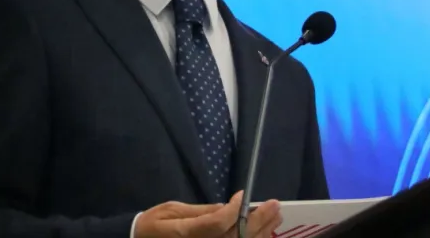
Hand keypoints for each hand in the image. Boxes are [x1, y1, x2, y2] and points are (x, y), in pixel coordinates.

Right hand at [133, 192, 282, 237]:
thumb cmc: (154, 225)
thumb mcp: (173, 211)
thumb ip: (202, 211)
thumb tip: (228, 207)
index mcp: (185, 234)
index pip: (217, 224)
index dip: (233, 210)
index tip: (242, 195)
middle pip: (235, 237)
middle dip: (258, 221)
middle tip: (274, 205)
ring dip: (261, 232)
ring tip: (274, 217)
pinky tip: (262, 233)